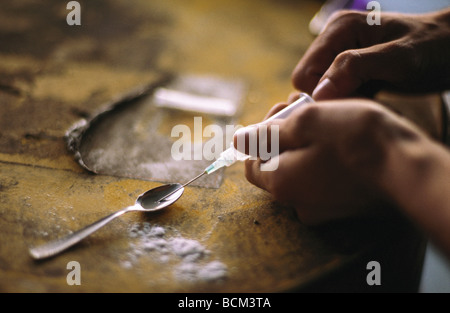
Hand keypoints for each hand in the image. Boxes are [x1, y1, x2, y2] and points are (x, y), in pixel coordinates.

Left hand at [234, 99, 426, 224]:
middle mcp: (296, 203)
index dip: (261, 137)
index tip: (279, 114)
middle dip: (284, 135)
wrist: (406, 166)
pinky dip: (322, 160)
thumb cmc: (354, 138)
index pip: (252, 164)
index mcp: (280, 183)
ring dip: (304, 143)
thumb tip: (239, 140)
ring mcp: (321, 209)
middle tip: (300, 109)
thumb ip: (267, 133)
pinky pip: (321, 181)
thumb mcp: (306, 123)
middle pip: (277, 166)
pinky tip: (337, 140)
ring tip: (321, 116)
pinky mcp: (343, 208)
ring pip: (301, 171)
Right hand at [292, 9, 449, 99]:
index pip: (304, 75)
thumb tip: (318, 93)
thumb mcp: (397, 57)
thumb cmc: (432, 48)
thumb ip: (355, 68)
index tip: (350, 101)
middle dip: (332, 98)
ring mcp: (340, 55)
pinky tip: (372, 96)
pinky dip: (351, 100)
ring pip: (322, 92)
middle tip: (364, 99)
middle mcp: (333, 41)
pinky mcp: (350, 70)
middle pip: (309, 85)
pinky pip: (337, 93)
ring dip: (343, 101)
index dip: (321, 94)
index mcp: (338, 30)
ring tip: (371, 96)